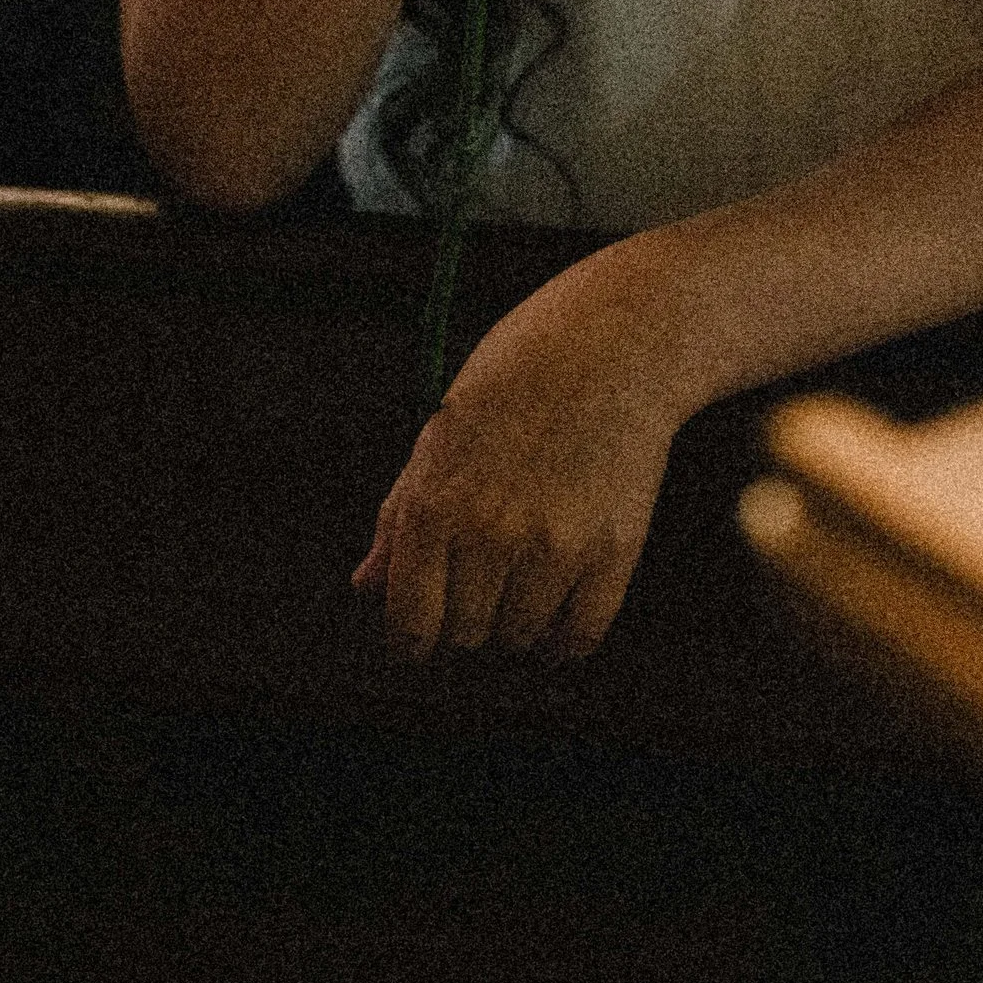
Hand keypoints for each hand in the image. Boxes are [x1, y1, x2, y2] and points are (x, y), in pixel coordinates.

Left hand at [352, 262, 688, 659]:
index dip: (411, 641)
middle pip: (465, 635)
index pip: (410, 621)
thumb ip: (400, 517)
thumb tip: (368, 586)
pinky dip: (566, 638)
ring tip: (526, 573)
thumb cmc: (518, 376)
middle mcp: (488, 534)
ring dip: (517, 621)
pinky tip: (562, 609)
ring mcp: (553, 547)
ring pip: (520, 637)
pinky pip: (580, 636)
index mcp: (435, 505)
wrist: (614, 341)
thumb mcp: (441, 434)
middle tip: (482, 580)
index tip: (421, 642)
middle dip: (466, 619)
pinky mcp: (612, 552)